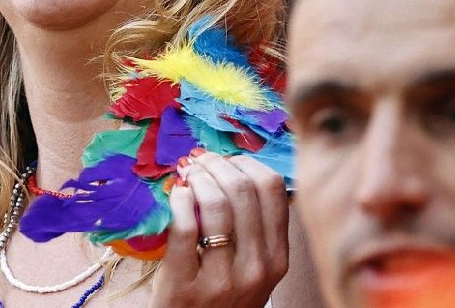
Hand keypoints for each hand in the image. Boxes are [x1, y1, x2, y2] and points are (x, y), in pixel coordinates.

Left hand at [151, 153, 289, 307]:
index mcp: (277, 257)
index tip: (227, 160)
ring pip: (216, 205)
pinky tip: (177, 195)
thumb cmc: (224, 298)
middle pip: (243, 190)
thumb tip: (235, 169)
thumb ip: (254, 229)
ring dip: (197, 178)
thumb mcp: (255, 268)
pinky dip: (179, 201)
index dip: (246, 163)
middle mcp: (257, 267)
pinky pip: (185, 228)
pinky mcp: (186, 285)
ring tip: (187, 175)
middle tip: (199, 160)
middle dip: (217, 164)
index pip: (273, 190)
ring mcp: (223, 278)